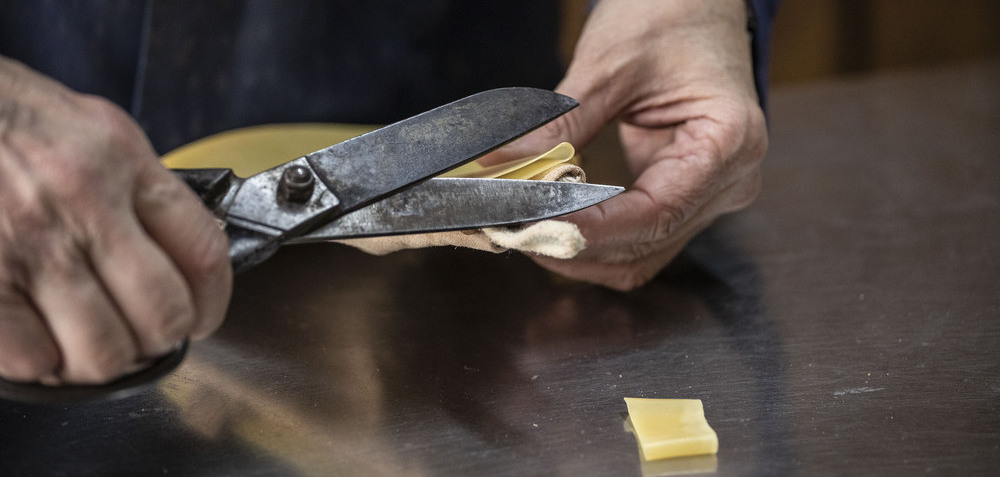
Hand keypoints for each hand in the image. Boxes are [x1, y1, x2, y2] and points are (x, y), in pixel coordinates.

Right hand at [0, 57, 231, 383]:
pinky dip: (39, 363)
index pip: (203, 250)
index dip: (213, 302)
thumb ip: (136, 187)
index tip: (201, 317)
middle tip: (142, 336)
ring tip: (87, 344)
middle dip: (159, 339)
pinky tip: (35, 338)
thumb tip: (176, 253)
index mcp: (119, 158)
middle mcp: (81, 200)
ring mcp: (28, 242)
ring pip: (103, 350)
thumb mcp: (88, 128)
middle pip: (162, 313)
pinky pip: (32, 358)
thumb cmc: (2, 117)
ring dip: (101, 361)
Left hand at [504, 0, 766, 289]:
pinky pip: (639, 238)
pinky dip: (595, 239)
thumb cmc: (669, 18)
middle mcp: (730, 181)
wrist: (698, 3)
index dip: (589, 230)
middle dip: (575, 244)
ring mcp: (712, 195)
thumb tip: (499, 168)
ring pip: (641, 255)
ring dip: (581, 252)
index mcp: (728, 144)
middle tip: (511, 229)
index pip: (654, 214)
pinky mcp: (687, 198)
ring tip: (525, 229)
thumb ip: (558, 126)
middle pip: (646, 245)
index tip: (532, 227)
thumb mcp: (608, 67)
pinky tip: (552, 223)